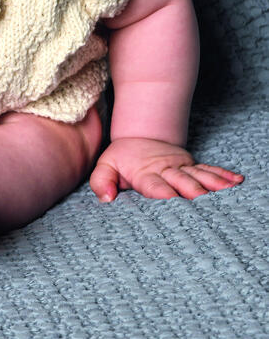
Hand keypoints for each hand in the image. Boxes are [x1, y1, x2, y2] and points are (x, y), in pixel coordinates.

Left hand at [90, 137, 243, 201]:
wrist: (138, 136)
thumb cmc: (122, 158)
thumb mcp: (105, 166)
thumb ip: (102, 181)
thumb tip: (106, 199)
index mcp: (145, 173)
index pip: (155, 186)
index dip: (165, 194)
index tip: (174, 203)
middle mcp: (166, 170)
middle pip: (182, 182)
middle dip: (193, 192)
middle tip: (205, 203)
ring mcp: (181, 166)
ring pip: (198, 175)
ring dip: (213, 184)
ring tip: (228, 192)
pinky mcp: (191, 165)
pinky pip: (208, 169)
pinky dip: (222, 175)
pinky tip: (236, 181)